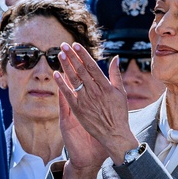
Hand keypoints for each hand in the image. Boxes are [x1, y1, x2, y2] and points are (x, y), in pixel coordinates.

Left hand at [55, 45, 137, 161]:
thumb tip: (115, 58)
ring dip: (66, 66)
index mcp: (106, 86)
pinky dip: (61, 84)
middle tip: (64, 45)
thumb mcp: (121, 92)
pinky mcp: (78, 110)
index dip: (83, 55)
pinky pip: (68, 94)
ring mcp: (85, 100)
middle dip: (72, 56)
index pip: (92, 66)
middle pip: (81, 70)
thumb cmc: (119, 113)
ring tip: (60, 55)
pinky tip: (56, 74)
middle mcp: (95, 92)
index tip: (76, 45)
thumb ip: (116, 74)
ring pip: (73, 80)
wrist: (114, 134)